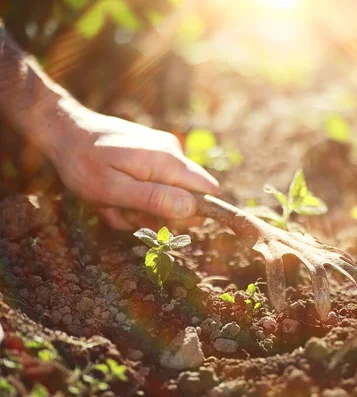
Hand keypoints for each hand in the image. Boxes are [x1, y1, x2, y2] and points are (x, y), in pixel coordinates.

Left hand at [45, 105, 219, 229]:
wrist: (64, 130)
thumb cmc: (83, 163)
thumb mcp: (112, 189)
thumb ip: (154, 199)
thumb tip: (193, 209)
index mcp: (167, 161)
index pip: (207, 191)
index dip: (192, 213)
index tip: (161, 222)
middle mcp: (173, 153)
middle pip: (188, 198)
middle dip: (158, 215)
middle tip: (125, 211)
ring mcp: (164, 152)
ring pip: (168, 196)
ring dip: (141, 209)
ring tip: (112, 202)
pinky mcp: (155, 155)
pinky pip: (156, 186)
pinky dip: (135, 197)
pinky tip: (114, 194)